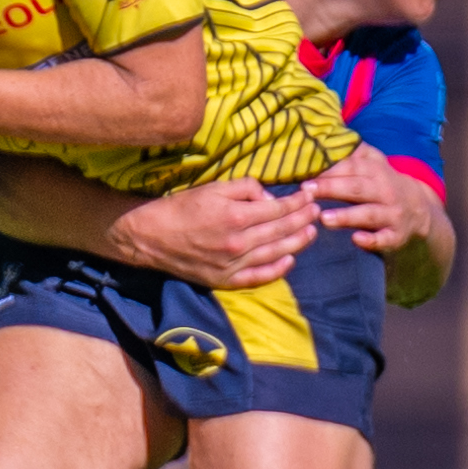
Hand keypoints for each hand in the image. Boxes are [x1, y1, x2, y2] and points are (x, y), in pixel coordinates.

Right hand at [104, 178, 319, 286]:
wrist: (151, 236)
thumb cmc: (182, 208)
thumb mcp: (213, 187)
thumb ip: (245, 188)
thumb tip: (269, 197)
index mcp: (236, 216)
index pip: (278, 209)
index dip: (297, 202)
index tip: (309, 196)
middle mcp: (239, 243)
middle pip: (281, 231)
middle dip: (303, 219)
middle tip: (316, 211)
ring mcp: (233, 264)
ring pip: (275, 254)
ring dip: (297, 242)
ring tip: (312, 232)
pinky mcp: (225, 280)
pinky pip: (258, 278)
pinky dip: (277, 271)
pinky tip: (290, 260)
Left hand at [309, 145, 435, 254]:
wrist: (420, 211)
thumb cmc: (385, 186)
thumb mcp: (375, 166)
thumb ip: (354, 154)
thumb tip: (324, 139)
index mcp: (378, 172)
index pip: (353, 167)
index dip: (330, 170)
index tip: (307, 176)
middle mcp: (386, 192)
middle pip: (357, 188)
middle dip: (332, 188)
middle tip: (307, 191)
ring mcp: (392, 215)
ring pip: (368, 214)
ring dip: (346, 216)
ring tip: (324, 218)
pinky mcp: (395, 237)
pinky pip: (384, 239)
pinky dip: (371, 240)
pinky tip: (356, 239)